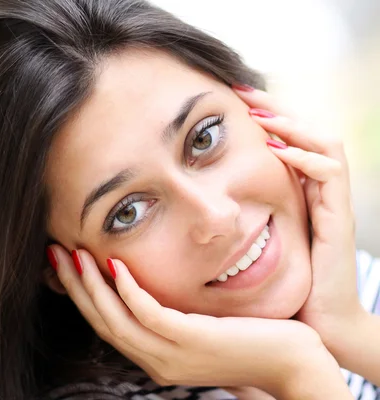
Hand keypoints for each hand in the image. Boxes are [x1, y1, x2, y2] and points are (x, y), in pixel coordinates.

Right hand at [47, 246, 351, 398]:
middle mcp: (155, 360)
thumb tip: (149, 291)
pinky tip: (114, 264)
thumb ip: (173, 318)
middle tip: (53, 252)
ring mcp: (171, 354)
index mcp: (155, 357)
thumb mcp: (202, 329)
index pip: (106, 324)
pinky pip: (148, 313)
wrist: (292, 364)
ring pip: (115, 318)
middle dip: (73, 286)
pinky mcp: (191, 341)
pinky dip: (126, 289)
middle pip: (100, 320)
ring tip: (71, 254)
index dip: (81, 295)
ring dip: (89, 284)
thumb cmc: (250, 340)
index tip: (66, 264)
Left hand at [232, 86, 364, 353]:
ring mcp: (332, 204)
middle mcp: (318, 193)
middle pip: (306, 132)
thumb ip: (230, 221)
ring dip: (291, 125)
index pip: (287, 141)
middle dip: (275, 108)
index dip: (262, 118)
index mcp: (298, 194)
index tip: (228, 102)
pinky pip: (330, 174)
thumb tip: (186, 209)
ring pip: (324, 144)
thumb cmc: (279, 287)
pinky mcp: (338, 219)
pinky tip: (275, 151)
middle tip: (242, 90)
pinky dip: (304, 157)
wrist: (317, 324)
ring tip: (258, 114)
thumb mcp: (249, 245)